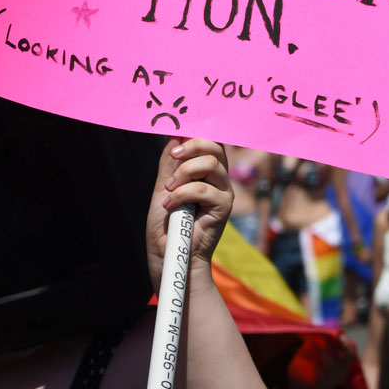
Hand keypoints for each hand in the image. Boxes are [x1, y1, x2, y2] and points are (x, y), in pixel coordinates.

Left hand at [146, 138, 231, 292]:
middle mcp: (219, 178)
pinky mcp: (224, 207)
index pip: (210, 141)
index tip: (176, 135)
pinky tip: (171, 206)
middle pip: (215, 146)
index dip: (196, 134)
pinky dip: (181, 194)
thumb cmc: (166, 224)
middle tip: (174, 157)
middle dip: (191, 146)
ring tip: (169, 190)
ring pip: (211, 164)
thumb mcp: (164, 186)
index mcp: (206, 171)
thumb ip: (170, 163)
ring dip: (183, 173)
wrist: (168, 254)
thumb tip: (174, 135)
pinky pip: (203, 189)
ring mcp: (224, 192)